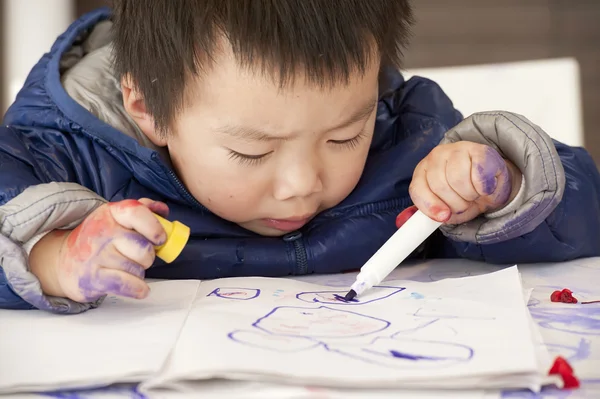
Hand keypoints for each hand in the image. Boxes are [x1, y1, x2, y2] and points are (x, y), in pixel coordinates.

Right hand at [31, 199, 168, 302]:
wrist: (64, 262)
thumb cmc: (99, 240)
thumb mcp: (117, 218)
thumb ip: (143, 211)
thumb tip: (162, 210)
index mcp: (110, 212)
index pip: (136, 212)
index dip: (155, 226)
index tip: (160, 239)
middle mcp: (101, 231)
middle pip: (144, 248)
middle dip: (148, 257)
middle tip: (138, 257)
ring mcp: (95, 255)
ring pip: (138, 269)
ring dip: (138, 272)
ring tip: (125, 268)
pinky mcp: (92, 278)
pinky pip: (128, 285)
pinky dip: (138, 289)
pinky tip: (139, 288)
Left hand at [408, 142, 520, 224]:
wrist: (493, 181)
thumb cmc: (464, 195)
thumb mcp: (445, 207)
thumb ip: (431, 214)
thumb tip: (424, 220)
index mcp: (422, 171)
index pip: (418, 188)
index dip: (430, 205)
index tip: (443, 216)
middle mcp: (435, 157)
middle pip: (440, 186)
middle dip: (456, 203)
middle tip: (465, 204)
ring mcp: (456, 149)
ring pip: (459, 180)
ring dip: (471, 195)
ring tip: (475, 194)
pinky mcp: (478, 149)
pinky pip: (478, 175)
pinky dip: (484, 188)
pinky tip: (485, 187)